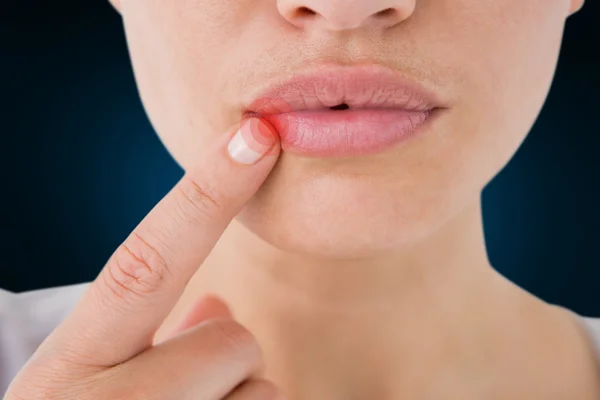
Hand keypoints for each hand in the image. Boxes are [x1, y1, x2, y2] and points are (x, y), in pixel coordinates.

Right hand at [5, 118, 284, 399]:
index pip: (144, 263)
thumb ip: (153, 336)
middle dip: (224, 356)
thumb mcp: (87, 384)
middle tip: (183, 392)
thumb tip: (220, 305)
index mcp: (67, 367)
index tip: (256, 136)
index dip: (205, 195)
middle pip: (234, 339)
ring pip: (262, 387)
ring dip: (236, 397)